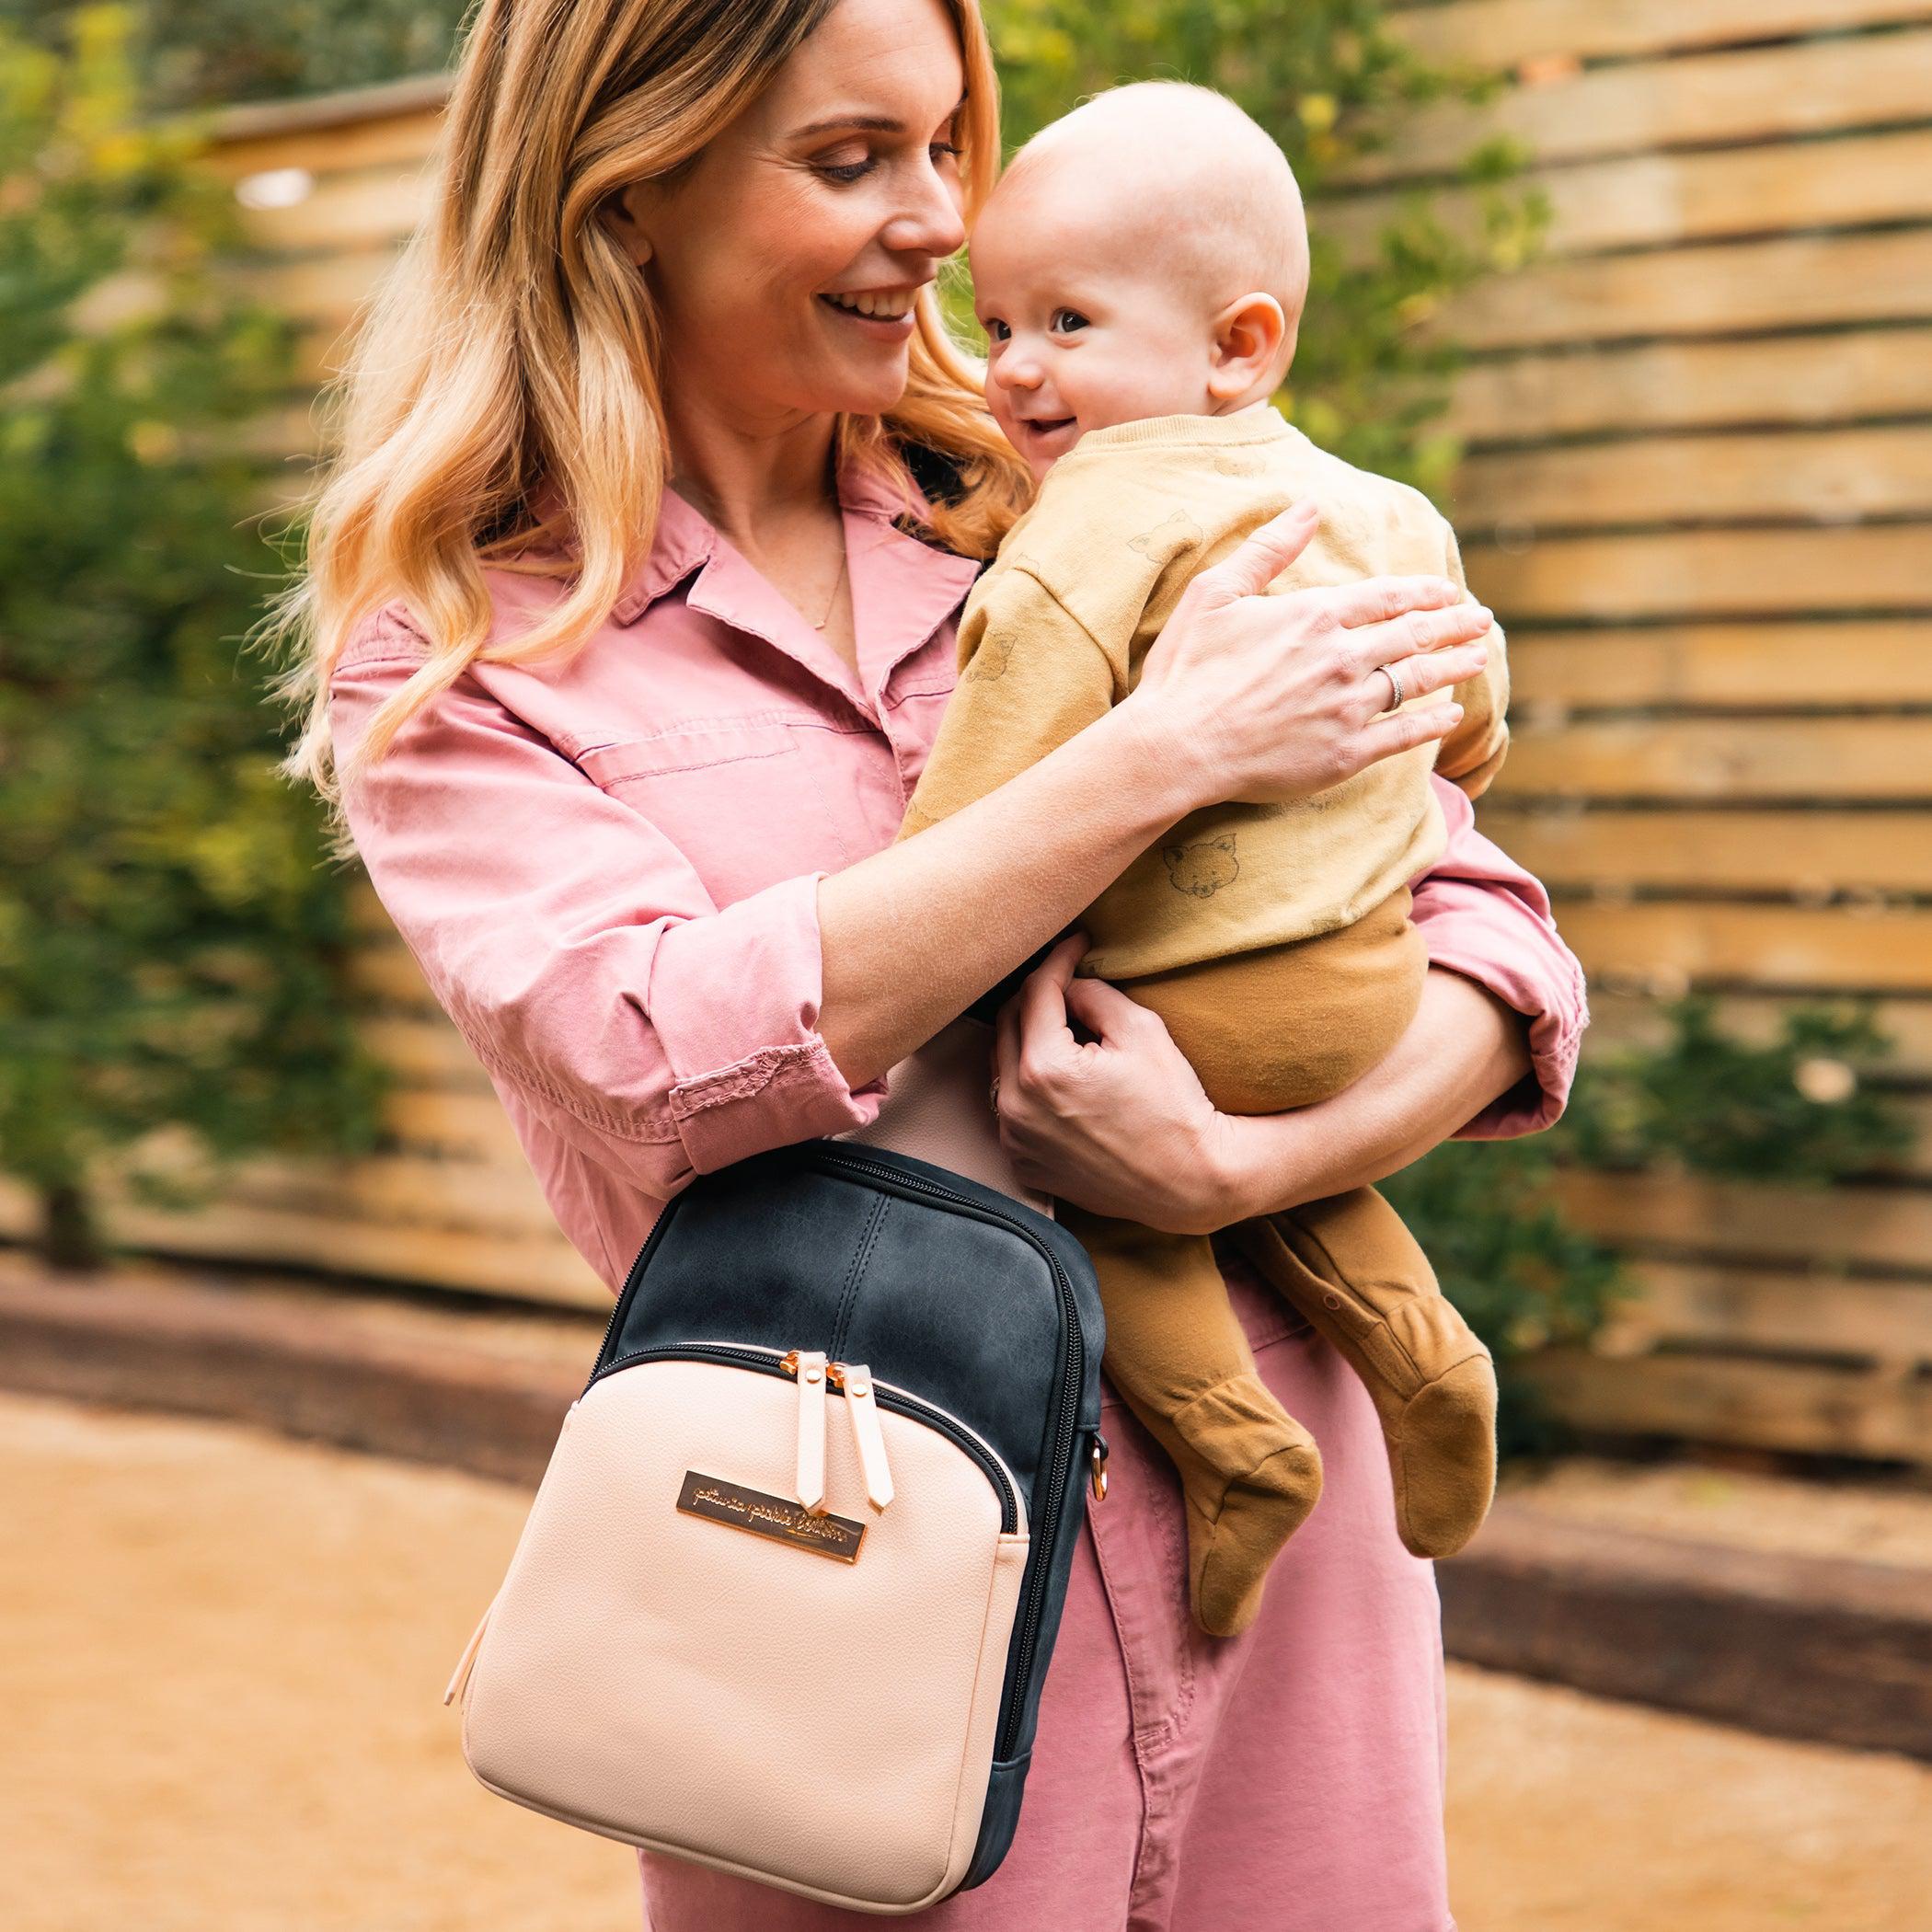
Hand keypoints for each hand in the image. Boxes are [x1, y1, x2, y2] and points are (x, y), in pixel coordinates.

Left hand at [990, 935, 1242, 1234]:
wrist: (1187, 1181)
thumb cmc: (1173, 1106)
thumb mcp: (1142, 1031)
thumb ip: (1094, 995)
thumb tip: (1069, 986)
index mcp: (1044, 1068)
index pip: (1037, 992)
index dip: (1058, 959)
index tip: (1076, 944)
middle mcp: (1016, 1105)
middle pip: (1008, 1023)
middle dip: (1037, 995)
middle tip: (1067, 982)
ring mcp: (1015, 1138)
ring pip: (1003, 1065)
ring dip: (1027, 1039)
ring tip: (1064, 1028)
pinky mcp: (1022, 1161)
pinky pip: (1011, 1107)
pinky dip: (1028, 1085)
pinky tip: (1061, 1079)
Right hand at [1122, 499, 1494, 811]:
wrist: (1176, 747)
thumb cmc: (1187, 670)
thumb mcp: (1216, 593)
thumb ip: (1268, 548)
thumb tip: (1308, 506)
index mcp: (1315, 615)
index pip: (1387, 597)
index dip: (1424, 592)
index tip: (1449, 591)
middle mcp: (1342, 658)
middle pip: (1414, 636)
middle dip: (1454, 625)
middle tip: (1481, 620)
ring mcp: (1347, 708)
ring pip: (1417, 681)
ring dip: (1454, 666)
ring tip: (1478, 657)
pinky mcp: (1344, 754)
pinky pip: (1402, 735)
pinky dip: (1432, 723)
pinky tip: (1451, 715)